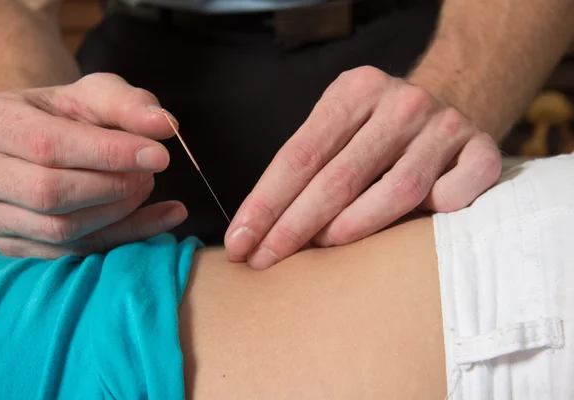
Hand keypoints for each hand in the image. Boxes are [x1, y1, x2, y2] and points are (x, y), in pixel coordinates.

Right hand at [0, 73, 186, 257]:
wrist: (31, 142)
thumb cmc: (62, 115)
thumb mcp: (90, 95)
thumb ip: (126, 104)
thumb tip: (165, 125)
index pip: (48, 146)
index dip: (108, 154)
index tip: (159, 156)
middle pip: (51, 194)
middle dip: (113, 186)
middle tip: (149, 172)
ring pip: (61, 230)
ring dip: (119, 212)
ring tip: (145, 185)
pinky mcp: (15, 245)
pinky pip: (75, 253)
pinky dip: (127, 236)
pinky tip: (163, 216)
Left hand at [225, 66, 501, 268]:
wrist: (455, 98)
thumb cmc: (380, 127)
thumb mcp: (342, 123)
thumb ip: (311, 161)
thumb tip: (261, 227)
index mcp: (355, 90)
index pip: (299, 155)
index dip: (265, 203)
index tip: (240, 242)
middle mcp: (401, 103)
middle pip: (338, 177)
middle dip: (294, 227)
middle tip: (265, 261)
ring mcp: (445, 125)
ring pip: (395, 192)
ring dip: (352, 228)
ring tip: (322, 250)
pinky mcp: (482, 151)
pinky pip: (453, 197)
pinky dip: (430, 217)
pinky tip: (410, 229)